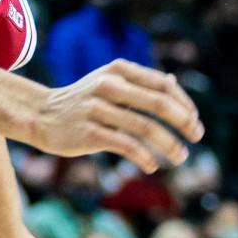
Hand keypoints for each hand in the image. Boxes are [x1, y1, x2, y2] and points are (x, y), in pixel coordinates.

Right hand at [32, 60, 202, 172]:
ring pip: (145, 127)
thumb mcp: (109, 82)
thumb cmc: (81, 101)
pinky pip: (126, 145)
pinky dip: (144, 157)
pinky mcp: (89, 132)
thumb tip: (173, 84)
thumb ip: (140, 83)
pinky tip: (152, 166)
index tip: (195, 123)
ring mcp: (98, 108)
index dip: (184, 105)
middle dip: (183, 123)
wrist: (40, 115)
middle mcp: (109, 85)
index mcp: (119, 70)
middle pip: (158, 104)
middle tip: (196, 139)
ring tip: (180, 157)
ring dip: (168, 145)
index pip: (162, 85)